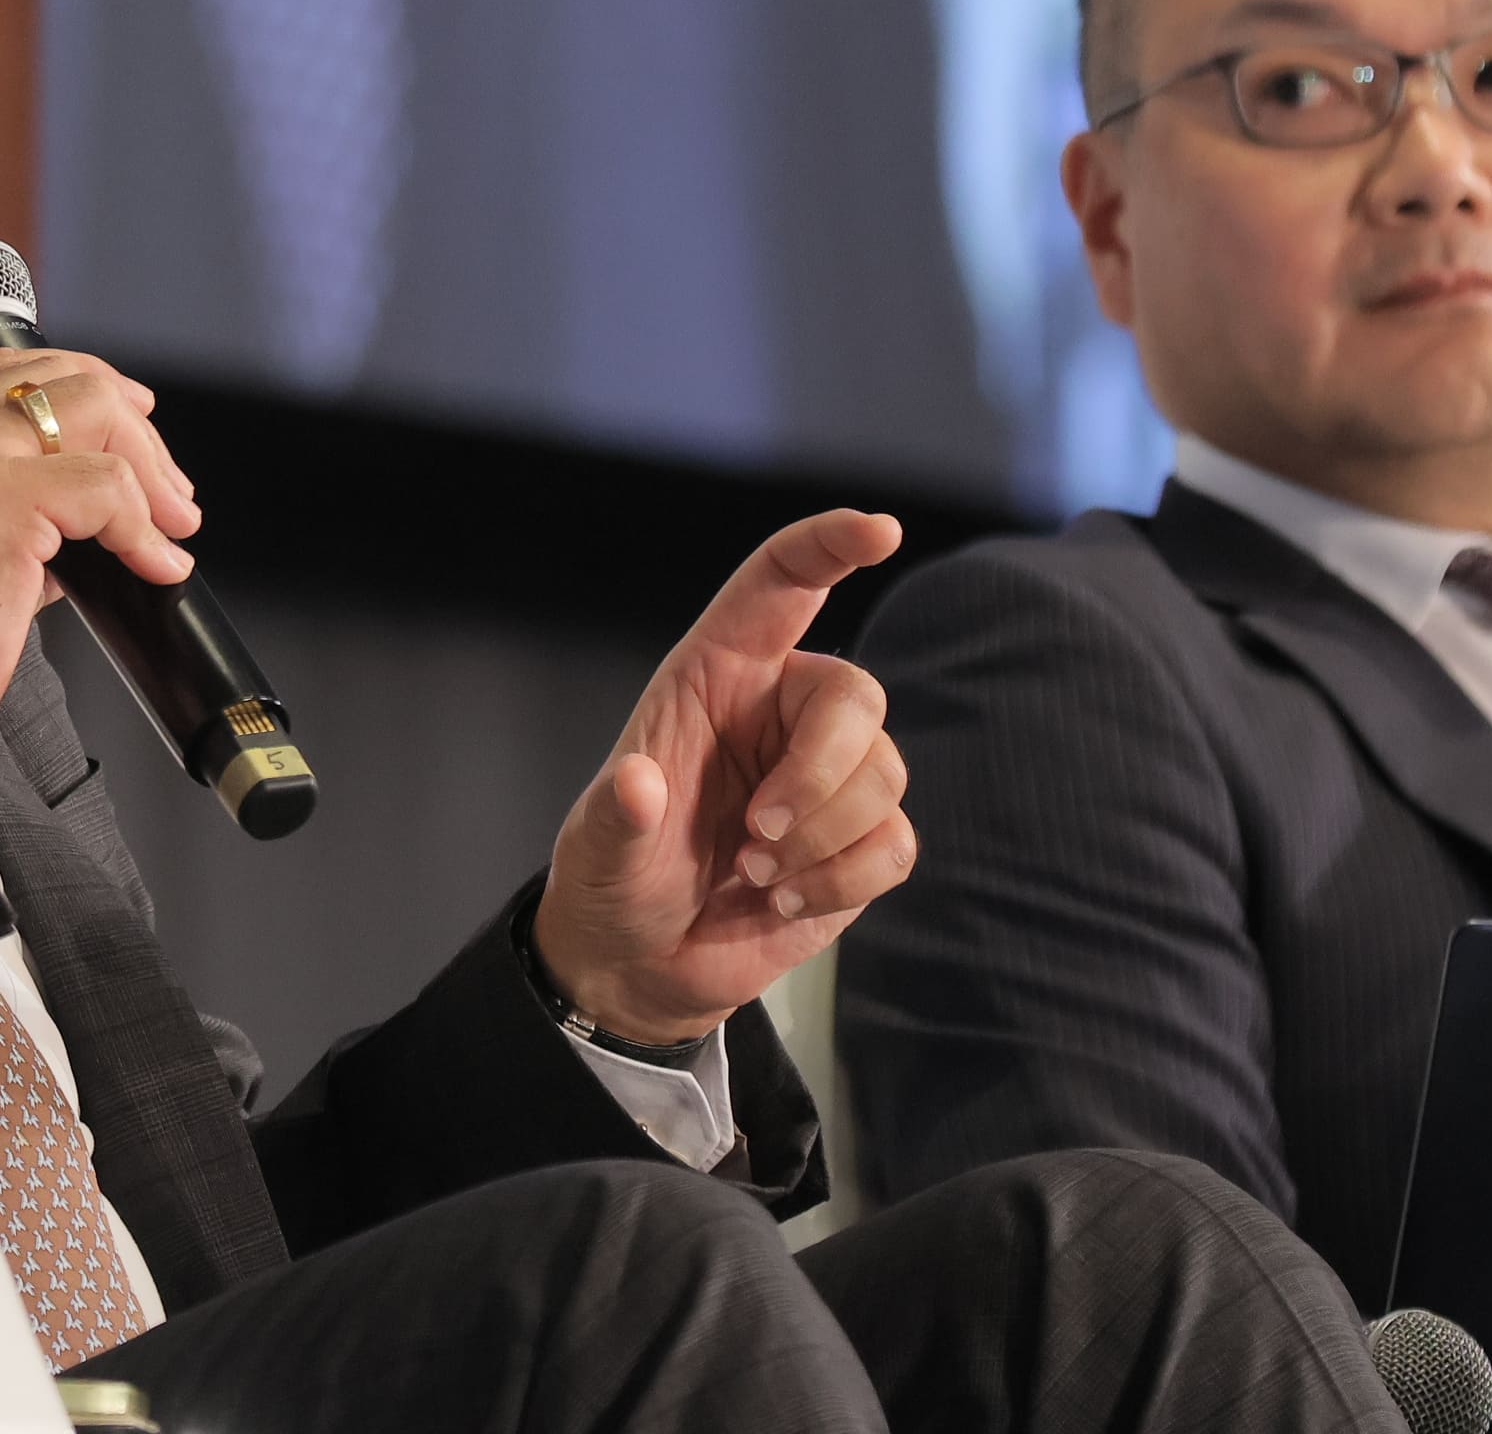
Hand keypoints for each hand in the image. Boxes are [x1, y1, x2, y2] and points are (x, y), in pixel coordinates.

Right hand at [0, 350, 201, 761]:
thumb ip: (8, 522)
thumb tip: (83, 529)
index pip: (9, 374)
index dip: (88, 392)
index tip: (132, 439)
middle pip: (62, 376)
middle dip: (134, 428)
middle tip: (169, 494)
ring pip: (92, 408)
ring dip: (149, 469)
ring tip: (171, 526)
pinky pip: (104, 484)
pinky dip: (142, 526)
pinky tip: (152, 563)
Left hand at [530, 510, 912, 1044]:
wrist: (638, 961)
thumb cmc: (612, 878)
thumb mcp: (596, 849)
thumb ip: (616, 817)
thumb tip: (639, 784)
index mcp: (716, 674)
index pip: (781, 583)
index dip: (829, 545)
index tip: (878, 530)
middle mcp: (779, 712)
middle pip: (856, 695)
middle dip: (820, 771)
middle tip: (758, 833)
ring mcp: (826, 778)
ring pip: (884, 773)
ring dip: (823, 837)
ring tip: (756, 874)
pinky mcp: (857, 843)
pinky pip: (895, 844)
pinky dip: (844, 880)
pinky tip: (786, 900)